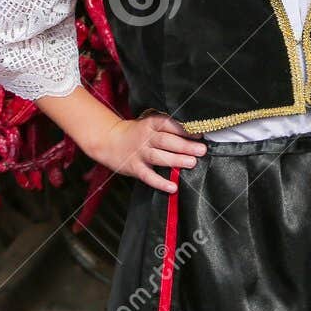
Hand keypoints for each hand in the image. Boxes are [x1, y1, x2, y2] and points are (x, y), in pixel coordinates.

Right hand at [90, 113, 207, 194]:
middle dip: (185, 145)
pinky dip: (160, 182)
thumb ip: (168, 129)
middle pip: (166, 141)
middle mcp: (145, 137)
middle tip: (201, 150)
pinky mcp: (135, 168)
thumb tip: (195, 136)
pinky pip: (148, 176)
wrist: (110, 141)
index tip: (200, 134)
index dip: (184, 129)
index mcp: (151, 124)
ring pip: (158, 157)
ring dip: (176, 160)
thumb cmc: (137, 133)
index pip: (169, 124)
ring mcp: (139, 153)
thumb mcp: (150, 125)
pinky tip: (172, 187)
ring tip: (192, 163)